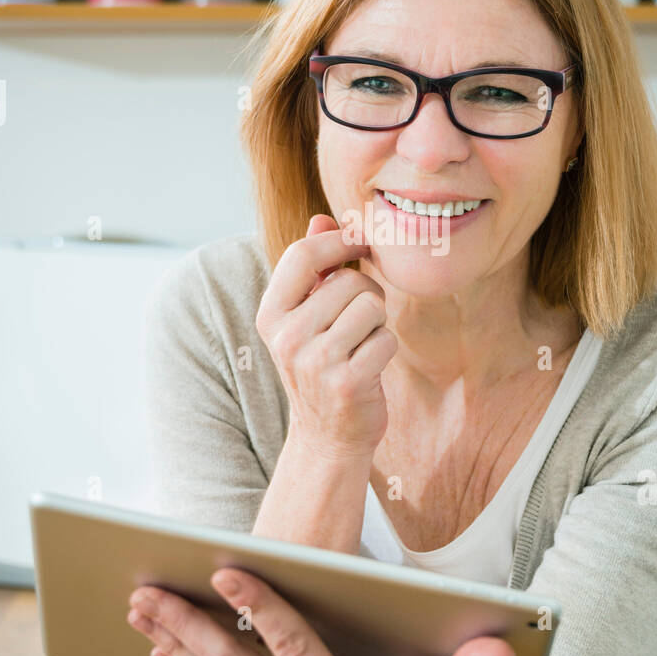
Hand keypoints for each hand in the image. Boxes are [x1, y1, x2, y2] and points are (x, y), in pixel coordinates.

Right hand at [255, 213, 397, 459]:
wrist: (327, 436)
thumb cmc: (322, 364)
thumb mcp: (307, 317)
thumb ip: (314, 268)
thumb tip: (322, 219)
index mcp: (270, 315)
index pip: (302, 255)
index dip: (339, 242)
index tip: (361, 244)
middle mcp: (286, 337)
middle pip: (348, 281)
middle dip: (367, 293)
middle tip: (360, 321)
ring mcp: (314, 362)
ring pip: (371, 306)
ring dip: (378, 322)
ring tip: (362, 344)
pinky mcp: (347, 382)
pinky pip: (386, 338)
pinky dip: (386, 349)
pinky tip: (370, 367)